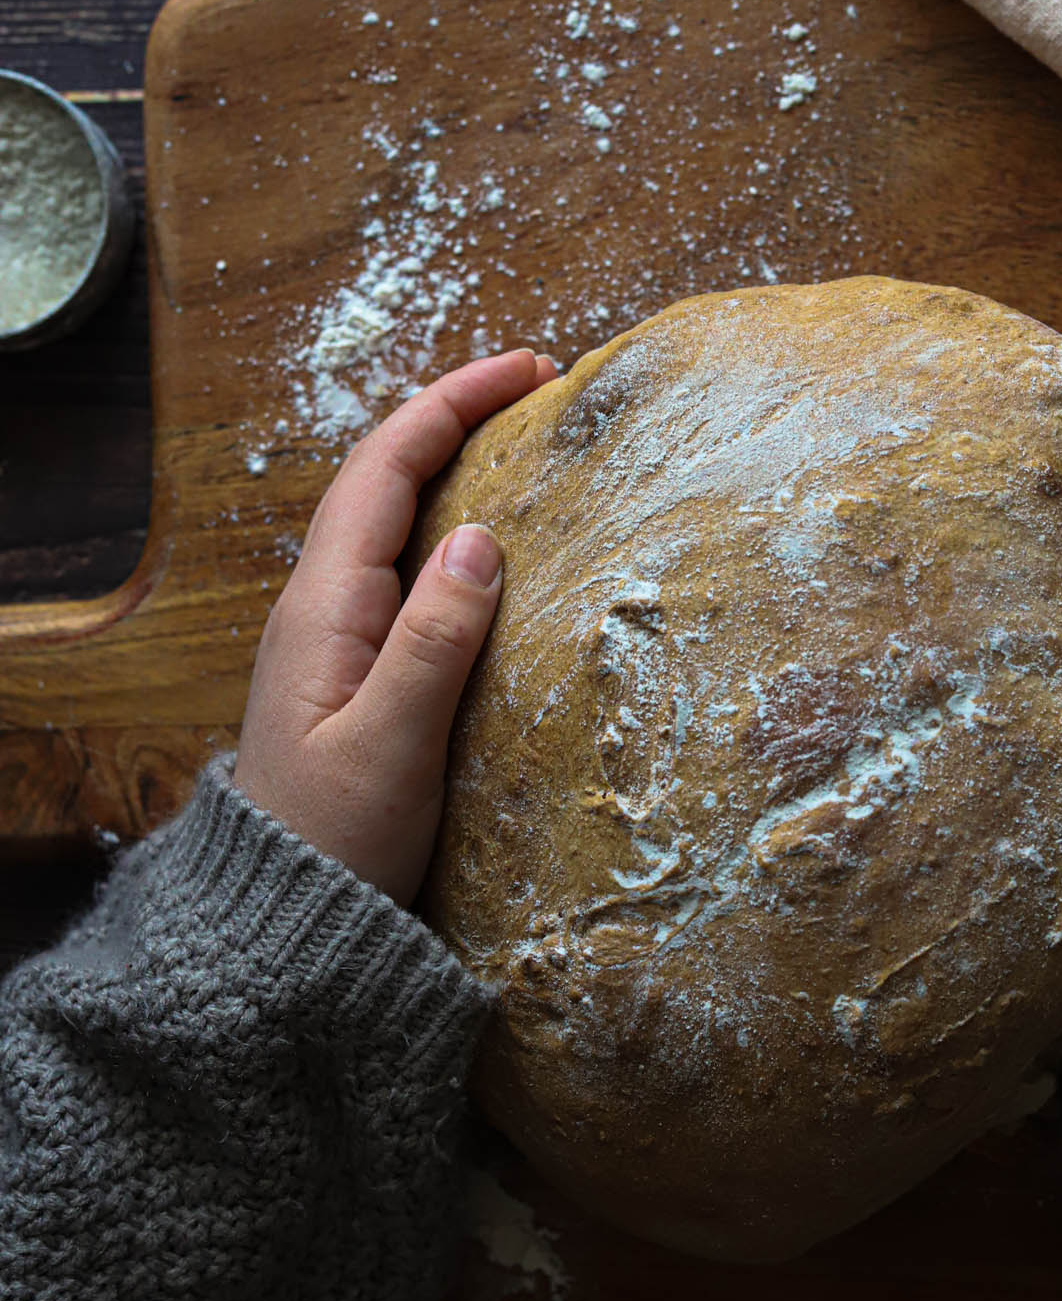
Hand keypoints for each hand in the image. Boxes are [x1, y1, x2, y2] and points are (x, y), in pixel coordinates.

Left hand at [234, 347, 555, 902]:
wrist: (281, 929)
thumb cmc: (335, 847)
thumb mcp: (391, 749)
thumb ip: (433, 643)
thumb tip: (482, 538)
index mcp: (324, 609)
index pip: (384, 470)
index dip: (451, 405)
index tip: (527, 371)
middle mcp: (323, 610)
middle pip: (385, 482)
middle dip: (457, 420)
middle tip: (539, 393)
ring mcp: (337, 641)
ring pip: (396, 525)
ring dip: (457, 472)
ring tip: (527, 449)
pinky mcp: (359, 675)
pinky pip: (407, 575)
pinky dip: (456, 535)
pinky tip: (499, 550)